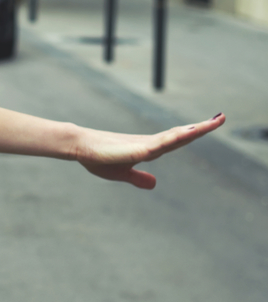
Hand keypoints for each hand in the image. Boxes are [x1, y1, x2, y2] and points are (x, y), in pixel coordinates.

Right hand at [75, 113, 224, 188]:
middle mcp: (150, 143)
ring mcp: (142, 145)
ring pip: (172, 137)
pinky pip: (157, 146)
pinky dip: (172, 140)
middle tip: (222, 118)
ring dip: (192, 131)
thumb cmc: (97, 157)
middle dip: (202, 128)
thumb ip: (138, 178)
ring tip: (210, 124)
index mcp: (149, 148)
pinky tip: (183, 136)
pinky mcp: (134, 149)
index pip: (178, 140)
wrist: (79, 147)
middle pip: (181, 135)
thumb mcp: (121, 172)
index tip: (212, 124)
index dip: (195, 133)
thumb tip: (155, 183)